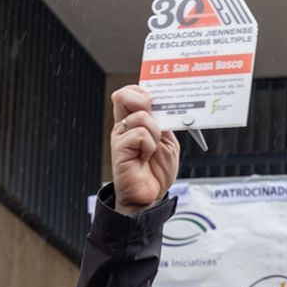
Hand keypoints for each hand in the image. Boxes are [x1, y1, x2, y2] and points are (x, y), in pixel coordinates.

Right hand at [110, 85, 179, 213]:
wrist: (150, 196)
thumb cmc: (157, 171)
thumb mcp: (168, 142)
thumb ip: (163, 123)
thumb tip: (161, 106)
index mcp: (134, 121)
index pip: (130, 93)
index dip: (141, 90)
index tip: (155, 99)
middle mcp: (124, 126)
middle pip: (123, 95)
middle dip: (143, 100)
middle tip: (154, 117)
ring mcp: (120, 137)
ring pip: (140, 117)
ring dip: (155, 133)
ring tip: (152, 150)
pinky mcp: (118, 149)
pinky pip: (140, 135)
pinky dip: (149, 146)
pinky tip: (145, 157)